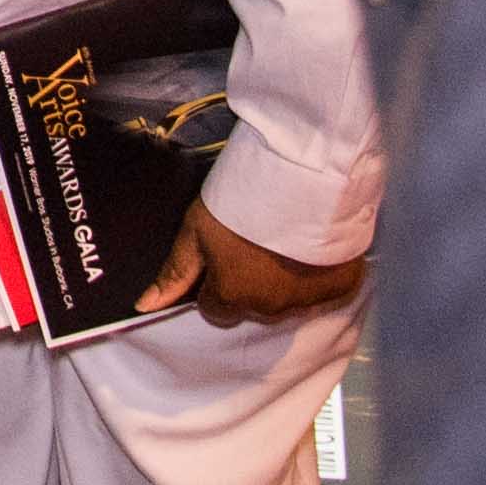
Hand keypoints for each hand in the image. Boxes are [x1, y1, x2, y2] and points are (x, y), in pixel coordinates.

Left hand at [139, 203, 368, 328]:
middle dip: (251, 283)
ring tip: (285, 241)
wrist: (302, 176)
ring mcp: (309, 300)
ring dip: (284, 280)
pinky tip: (312, 248)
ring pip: (288, 301)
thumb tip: (143, 306)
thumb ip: (174, 272)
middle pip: (252, 306)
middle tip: (256, 242)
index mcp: (234, 296)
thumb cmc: (241, 200)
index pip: (215, 308)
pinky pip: (325, 291)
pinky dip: (318, 275)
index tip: (224, 256)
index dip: (216, 282)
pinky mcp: (342, 286)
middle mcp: (271, 308)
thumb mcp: (196, 230)